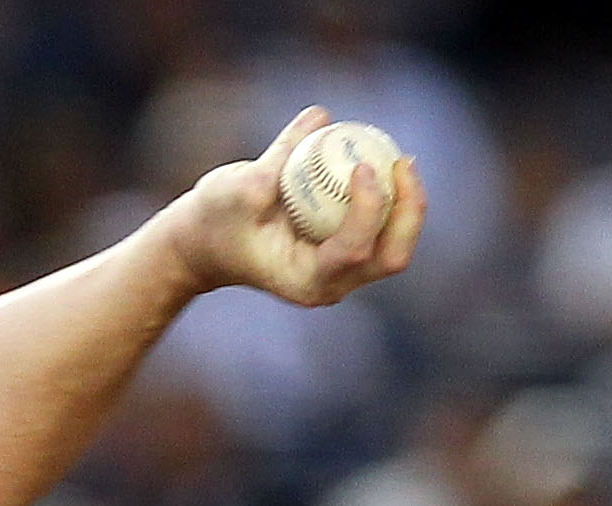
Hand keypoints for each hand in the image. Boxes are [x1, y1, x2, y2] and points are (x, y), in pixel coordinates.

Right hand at [163, 107, 427, 309]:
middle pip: (390, 256)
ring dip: (407, 205)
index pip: (353, 250)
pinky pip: (382, 231)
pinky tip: (388, 164)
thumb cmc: (213, 219)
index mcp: (305, 279)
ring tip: (401, 161)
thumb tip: (321, 115)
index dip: (368, 208)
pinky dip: (390, 200)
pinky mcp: (343, 255)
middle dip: (407, 211)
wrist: (203, 244)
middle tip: (402, 163)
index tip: (361, 165)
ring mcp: (341, 274)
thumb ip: (281, 154)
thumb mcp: (236, 187)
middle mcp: (330, 284)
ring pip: (394, 247)